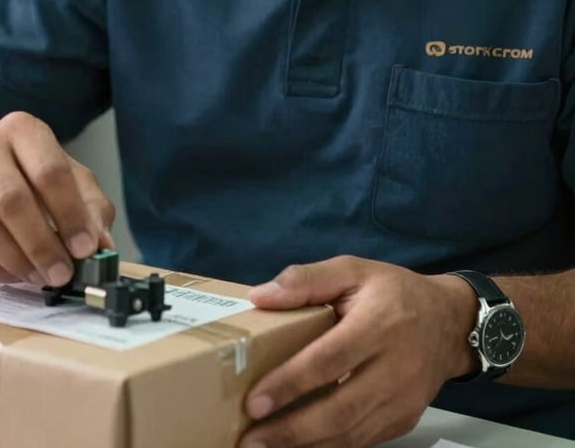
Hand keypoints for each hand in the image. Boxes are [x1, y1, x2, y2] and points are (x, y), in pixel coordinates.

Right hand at [0, 111, 114, 285]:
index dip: (70, 215)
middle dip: (42, 245)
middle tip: (62, 274)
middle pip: (13, 201)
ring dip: (17, 260)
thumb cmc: (28, 172)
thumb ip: (90, 206)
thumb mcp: (67, 175)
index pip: (50, 172)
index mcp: (23, 129)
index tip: (86, 248)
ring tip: (40, 277)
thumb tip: (102, 245)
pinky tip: (13, 274)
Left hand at [240, 256, 476, 447]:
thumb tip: (259, 296)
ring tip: (264, 447)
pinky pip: (363, 440)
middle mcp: (394, 369)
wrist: (450, 322)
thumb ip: (306, 279)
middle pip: (339, 409)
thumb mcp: (353, 270)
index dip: (291, 383)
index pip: (330, 360)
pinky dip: (329, 447)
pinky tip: (298, 447)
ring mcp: (403, 401)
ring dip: (306, 445)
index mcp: (379, 325)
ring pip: (351, 433)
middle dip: (291, 429)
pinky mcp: (405, 420)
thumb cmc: (393, 291)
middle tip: (250, 439)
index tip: (254, 402)